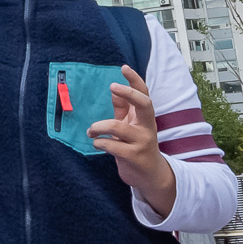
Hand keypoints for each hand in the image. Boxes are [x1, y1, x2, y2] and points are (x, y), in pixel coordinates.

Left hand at [89, 65, 175, 214]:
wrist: (151, 176)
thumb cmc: (137, 146)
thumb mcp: (131, 126)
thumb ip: (123, 109)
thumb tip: (114, 89)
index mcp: (146, 118)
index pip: (144, 94)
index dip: (135, 80)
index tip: (124, 67)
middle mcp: (147, 127)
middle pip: (144, 103)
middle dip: (129, 92)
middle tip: (113, 86)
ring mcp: (142, 142)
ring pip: (118, 127)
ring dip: (98, 127)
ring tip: (91, 131)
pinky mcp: (133, 157)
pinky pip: (112, 145)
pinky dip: (100, 142)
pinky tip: (96, 143)